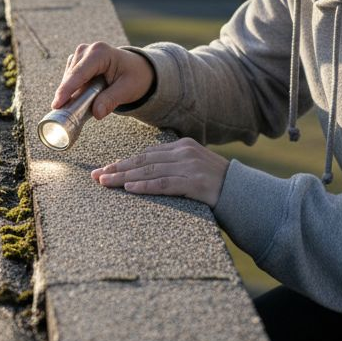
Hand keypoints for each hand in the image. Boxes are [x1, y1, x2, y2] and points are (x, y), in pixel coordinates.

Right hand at [52, 41, 153, 119]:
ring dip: (71, 92)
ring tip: (81, 105)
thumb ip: (111, 100)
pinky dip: (73, 89)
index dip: (66, 90)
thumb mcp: (128, 89)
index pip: (79, 73)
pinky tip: (81, 97)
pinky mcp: (78, 61)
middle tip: (69, 114)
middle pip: (71, 76)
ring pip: (68, 78)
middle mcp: (88, 50)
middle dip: (68, 95)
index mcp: (100, 53)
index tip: (56, 105)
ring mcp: (81, 54)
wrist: (138, 69)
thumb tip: (97, 113)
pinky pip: (70, 78)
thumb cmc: (135, 77)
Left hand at [91, 137, 229, 207]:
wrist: (245, 194)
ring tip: (106, 183)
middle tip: (96, 176)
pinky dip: (145, 186)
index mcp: (182, 146)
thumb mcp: (194, 169)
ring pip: (150, 171)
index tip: (105, 168)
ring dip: (125, 178)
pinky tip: (130, 189)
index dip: (123, 161)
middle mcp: (185, 152)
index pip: (146, 154)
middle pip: (143, 161)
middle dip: (117, 168)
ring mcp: (191, 167)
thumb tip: (144, 174)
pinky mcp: (196, 183)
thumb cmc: (216, 186)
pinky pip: (165, 184)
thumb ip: (174, 167)